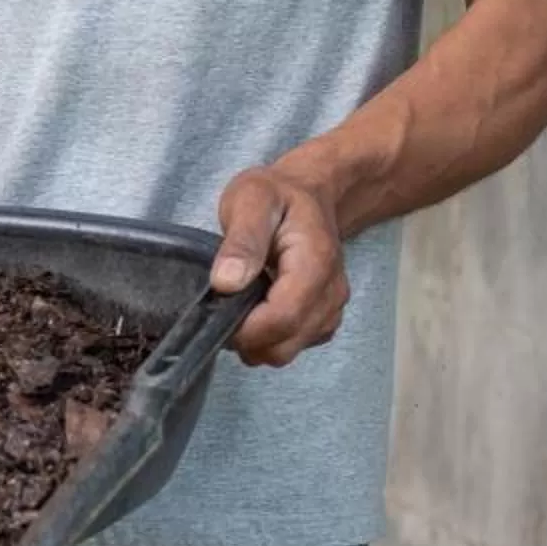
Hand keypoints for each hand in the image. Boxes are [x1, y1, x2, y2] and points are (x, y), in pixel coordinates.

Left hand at [211, 163, 349, 367]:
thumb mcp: (251, 199)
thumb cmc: (277, 194)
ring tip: (237, 304)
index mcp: (315, 263)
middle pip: (286, 343)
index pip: (283, 318)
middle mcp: (331, 292)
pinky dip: (269, 339)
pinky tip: (255, 310)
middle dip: (246, 338)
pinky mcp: (324, 319)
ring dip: (256, 341)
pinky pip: (293, 346)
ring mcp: (331, 309)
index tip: (214, 314)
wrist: (309, 194)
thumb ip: (241, 241)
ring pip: (288, 351)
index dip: (245, 329)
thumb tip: (226, 283)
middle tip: (220, 307)